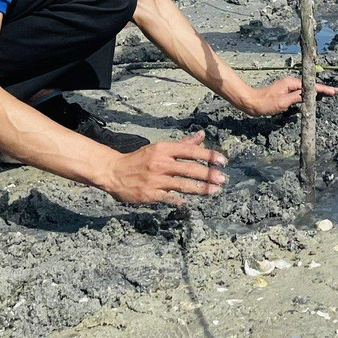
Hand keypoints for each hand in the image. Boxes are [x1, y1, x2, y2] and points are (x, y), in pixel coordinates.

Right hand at [101, 132, 227, 205]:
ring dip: (201, 188)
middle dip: (208, 174)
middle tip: (223, 179)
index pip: (191, 151)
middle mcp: (161, 163)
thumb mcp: (160, 148)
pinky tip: (188, 202)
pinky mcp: (151, 194)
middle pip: (190, 169)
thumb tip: (202, 135)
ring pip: (183, 185)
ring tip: (214, 191)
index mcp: (164, 149)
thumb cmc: (140, 159)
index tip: (222, 160)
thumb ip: (183, 144)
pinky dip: (180, 200)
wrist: (115, 172)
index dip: (208, 155)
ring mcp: (156, 180)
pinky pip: (170, 198)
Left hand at [239, 77, 337, 116]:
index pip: (311, 86)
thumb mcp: (283, 102)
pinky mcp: (284, 93)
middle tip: (335, 92)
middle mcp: (290, 83)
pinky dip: (308, 95)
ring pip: (305, 89)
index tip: (334, 91)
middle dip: (322, 89)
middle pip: (310, 86)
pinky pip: (299, 93)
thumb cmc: (265, 103)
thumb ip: (297, 97)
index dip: (323, 89)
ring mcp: (287, 87)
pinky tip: (311, 98)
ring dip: (315, 92)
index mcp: (291, 83)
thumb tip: (309, 94)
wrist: (251, 103)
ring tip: (327, 94)